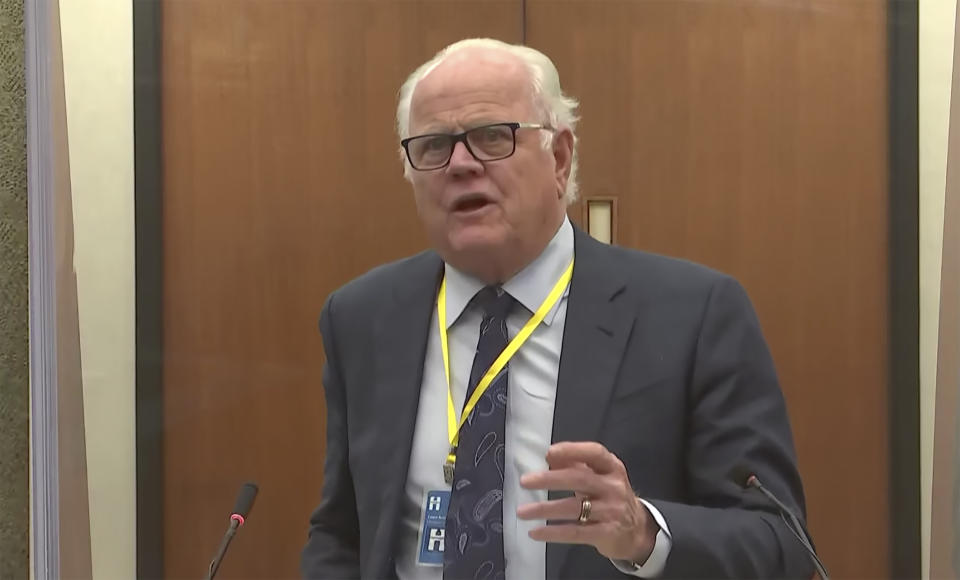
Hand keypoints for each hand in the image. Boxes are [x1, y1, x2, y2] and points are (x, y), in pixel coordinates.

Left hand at [517, 441, 658, 563]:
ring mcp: (612, 511)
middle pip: (579, 479)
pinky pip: (575, 532)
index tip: (549, 453)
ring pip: (574, 508)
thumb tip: (550, 457)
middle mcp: (614, 487)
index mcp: (612, 468)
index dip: (572, 451)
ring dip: (545, 509)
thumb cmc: (610, 497)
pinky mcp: (606, 533)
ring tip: (523, 511)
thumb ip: (576, 466)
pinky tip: (536, 532)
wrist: (638, 530)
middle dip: (550, 479)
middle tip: (525, 481)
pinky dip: (553, 532)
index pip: (594, 453)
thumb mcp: (599, 477)